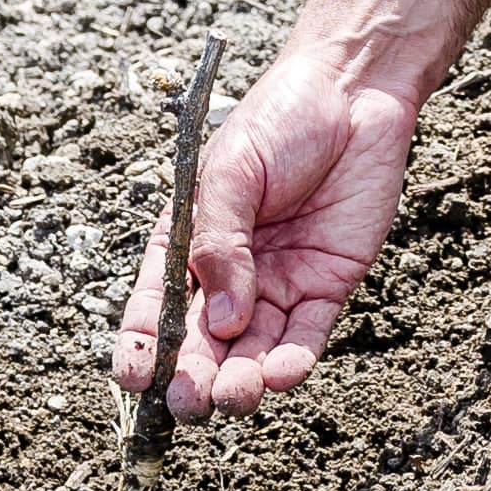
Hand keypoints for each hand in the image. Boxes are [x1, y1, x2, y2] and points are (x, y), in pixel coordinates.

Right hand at [110, 43, 418, 421]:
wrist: (354, 90)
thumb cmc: (282, 117)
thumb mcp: (233, 171)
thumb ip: (221, 244)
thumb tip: (224, 322)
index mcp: (189, 239)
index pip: (157, 304)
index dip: (142, 345)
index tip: (135, 375)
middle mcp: (230, 272)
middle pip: (203, 341)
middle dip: (192, 377)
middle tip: (189, 400)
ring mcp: (277, 282)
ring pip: (252, 351)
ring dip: (241, 381)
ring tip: (234, 394)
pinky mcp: (325, 285)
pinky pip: (305, 337)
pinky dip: (292, 363)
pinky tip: (280, 373)